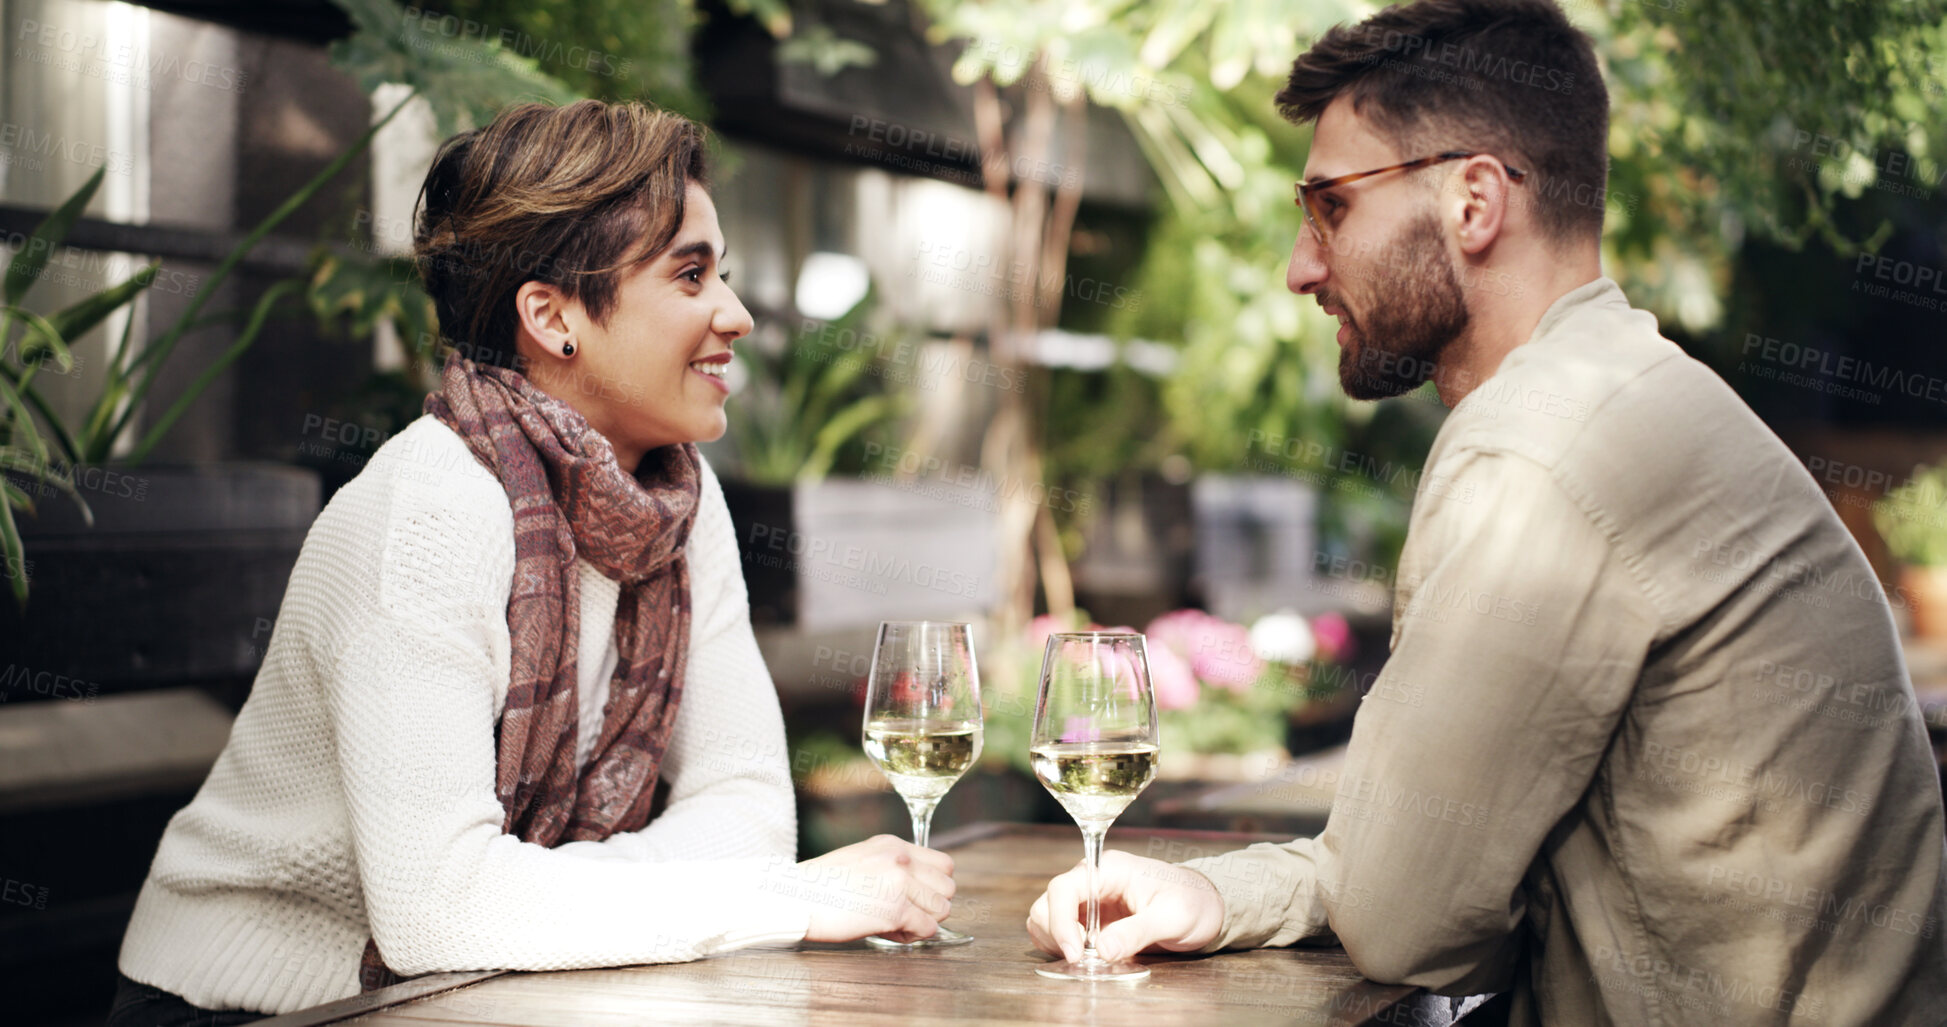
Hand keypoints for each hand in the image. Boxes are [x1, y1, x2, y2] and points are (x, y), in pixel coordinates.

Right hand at [791, 835, 956, 942]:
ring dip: (923, 921)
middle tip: (904, 913)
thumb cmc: (820, 886)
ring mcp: (899, 883)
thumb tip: (918, 891)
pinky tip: (887, 932)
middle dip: (931, 905)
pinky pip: (928, 929)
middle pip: (948, 887)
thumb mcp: (861, 859)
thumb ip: (891, 867)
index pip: (944, 863)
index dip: (933, 885)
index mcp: (893, 844)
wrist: (793, 897)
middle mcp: (900, 859)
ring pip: (942, 908)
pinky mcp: (895, 910)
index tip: (914, 897)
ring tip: (895, 923)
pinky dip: (912, 936)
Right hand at [1026, 851, 1224, 962]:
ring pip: (1046, 916)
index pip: (1065, 887)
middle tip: (1081, 960)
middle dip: (1056, 934)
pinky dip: (1060, 945)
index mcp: (1109, 869)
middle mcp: (1092, 880)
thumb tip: (1102, 950)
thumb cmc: (1192, 903)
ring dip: (1055, 940)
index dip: (1061, 921)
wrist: (1204, 906)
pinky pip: (1058, 930)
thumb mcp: (1171, 918)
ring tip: (1084, 958)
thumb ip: (1137, 932)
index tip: (1075, 953)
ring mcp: (1088, 899)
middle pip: (1048, 902)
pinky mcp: (1089, 918)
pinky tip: (1083, 956)